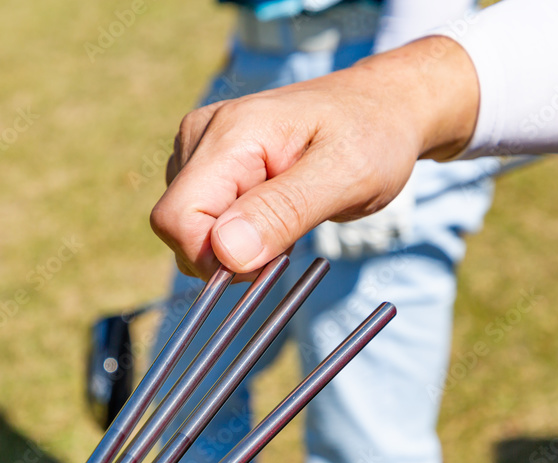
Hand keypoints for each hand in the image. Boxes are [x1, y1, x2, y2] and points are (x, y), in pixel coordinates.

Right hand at [150, 35, 479, 278]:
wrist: (380, 107)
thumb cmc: (371, 135)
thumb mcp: (346, 176)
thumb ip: (283, 212)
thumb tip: (226, 252)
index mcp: (231, 134)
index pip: (177, 218)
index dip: (214, 259)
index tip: (268, 259)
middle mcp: (202, 134)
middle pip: (177, 227)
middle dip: (226, 254)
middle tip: (287, 236)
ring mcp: (200, 147)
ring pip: (187, 228)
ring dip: (233, 245)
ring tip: (287, 215)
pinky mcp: (208, 163)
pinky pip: (201, 219)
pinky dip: (235, 233)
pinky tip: (274, 212)